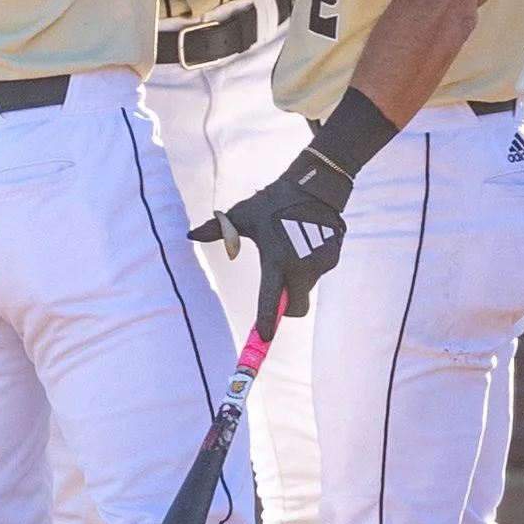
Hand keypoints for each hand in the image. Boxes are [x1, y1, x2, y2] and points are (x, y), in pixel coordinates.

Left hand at [188, 156, 348, 339]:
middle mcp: (301, 266)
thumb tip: (190, 235)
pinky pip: (318, 273)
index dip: (266, 322)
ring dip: (298, 280)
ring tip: (291, 247)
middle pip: (296, 308)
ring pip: (307, 288)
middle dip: (287, 307)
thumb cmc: (273, 201)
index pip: (270, 300)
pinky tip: (305, 242)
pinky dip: (310, 266)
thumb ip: (219, 230)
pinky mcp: (333, 258)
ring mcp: (320, 264)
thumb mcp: (243, 215)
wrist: (314, 185)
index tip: (262, 338)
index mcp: (276, 260)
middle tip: (278, 288)